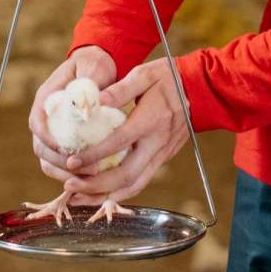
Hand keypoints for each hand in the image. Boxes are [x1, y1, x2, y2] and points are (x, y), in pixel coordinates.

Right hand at [29, 46, 116, 179]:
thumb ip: (91, 83)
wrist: (97, 68)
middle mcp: (46, 117)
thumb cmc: (95, 65)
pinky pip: (61, 163)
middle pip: (41, 147)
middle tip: (88, 168)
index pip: (38, 123)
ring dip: (66, 172)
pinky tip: (92, 177)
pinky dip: (72, 173)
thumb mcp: (94, 68)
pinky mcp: (64, 141)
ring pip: (48, 160)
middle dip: (61, 162)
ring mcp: (53, 130)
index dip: (48, 139)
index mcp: (46, 98)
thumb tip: (91, 106)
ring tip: (92, 177)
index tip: (67, 150)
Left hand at [62, 58, 188, 205]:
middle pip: (126, 174)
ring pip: (134, 185)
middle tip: (70, 185)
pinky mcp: (162, 159)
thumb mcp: (144, 74)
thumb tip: (96, 100)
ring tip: (79, 197)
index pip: (119, 142)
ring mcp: (161, 154)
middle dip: (96, 185)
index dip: (94, 155)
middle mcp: (156, 143)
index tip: (72, 161)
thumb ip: (121, 88)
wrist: (200, 91)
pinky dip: (119, 193)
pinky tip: (101, 194)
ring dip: (105, 195)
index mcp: (150, 120)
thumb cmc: (169, 79)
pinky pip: (140, 182)